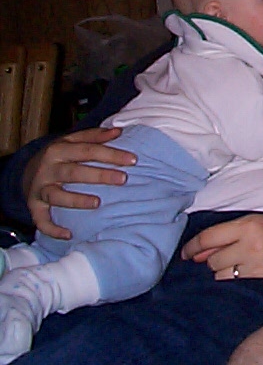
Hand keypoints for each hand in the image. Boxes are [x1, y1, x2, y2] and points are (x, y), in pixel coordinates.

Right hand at [22, 128, 136, 239]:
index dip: (111, 154)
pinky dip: (52, 229)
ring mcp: (39, 189)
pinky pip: (41, 220)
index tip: (133, 160)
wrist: (25, 171)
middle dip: (99, 176)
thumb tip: (118, 132)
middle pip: (74, 172)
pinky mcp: (34, 206)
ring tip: (98, 203)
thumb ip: (94, 136)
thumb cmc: (59, 155)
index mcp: (58, 149)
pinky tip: (69, 234)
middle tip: (123, 179)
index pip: (88, 150)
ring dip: (76, 201)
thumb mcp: (72, 141)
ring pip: (56, 196)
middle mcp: (47, 169)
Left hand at [180, 213, 262, 279]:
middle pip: (213, 260)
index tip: (185, 254)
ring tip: (240, 264)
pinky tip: (245, 273)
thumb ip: (227, 234)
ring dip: (224, 272)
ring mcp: (258, 264)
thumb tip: (198, 253)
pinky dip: (236, 280)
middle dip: (215, 259)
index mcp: (248, 225)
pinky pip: (236, 284)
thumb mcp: (255, 221)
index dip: (192, 247)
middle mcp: (251, 245)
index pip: (209, 238)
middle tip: (229, 255)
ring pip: (222, 275)